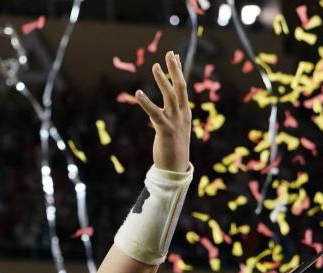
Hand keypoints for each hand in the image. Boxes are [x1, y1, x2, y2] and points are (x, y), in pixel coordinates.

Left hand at [134, 51, 190, 172]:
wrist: (176, 169)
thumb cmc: (173, 150)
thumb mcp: (175, 130)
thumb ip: (171, 118)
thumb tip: (164, 112)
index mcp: (184, 113)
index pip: (182, 88)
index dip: (178, 71)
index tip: (174, 57)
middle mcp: (182, 114)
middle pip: (180, 86)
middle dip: (175, 69)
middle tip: (169, 53)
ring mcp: (175, 121)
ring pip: (170, 95)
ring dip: (162, 80)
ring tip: (155, 66)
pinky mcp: (165, 129)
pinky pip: (154, 113)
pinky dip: (146, 103)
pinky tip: (138, 94)